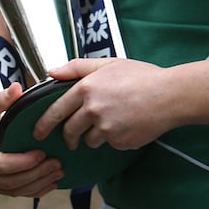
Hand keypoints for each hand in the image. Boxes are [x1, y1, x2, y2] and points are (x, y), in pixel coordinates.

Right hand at [0, 75, 64, 197]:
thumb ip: (2, 99)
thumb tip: (16, 89)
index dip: (23, 162)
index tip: (42, 153)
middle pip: (7, 181)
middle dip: (35, 175)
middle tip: (57, 164)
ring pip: (12, 190)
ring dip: (37, 184)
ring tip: (58, 172)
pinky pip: (13, 191)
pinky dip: (33, 189)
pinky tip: (50, 182)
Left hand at [33, 58, 175, 151]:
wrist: (170, 95)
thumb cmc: (142, 76)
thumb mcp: (108, 63)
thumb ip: (77, 67)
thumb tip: (51, 72)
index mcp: (87, 88)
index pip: (56, 111)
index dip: (44, 123)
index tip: (38, 132)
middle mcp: (93, 109)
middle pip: (70, 131)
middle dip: (68, 137)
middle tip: (71, 139)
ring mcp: (106, 128)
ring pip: (90, 140)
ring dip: (95, 136)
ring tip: (113, 121)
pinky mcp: (120, 141)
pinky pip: (110, 144)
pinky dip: (115, 138)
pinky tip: (128, 125)